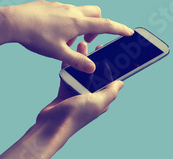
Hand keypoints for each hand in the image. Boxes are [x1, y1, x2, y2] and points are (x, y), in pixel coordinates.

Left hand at [0, 0, 133, 72]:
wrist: (13, 21)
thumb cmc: (36, 37)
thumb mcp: (58, 53)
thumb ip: (77, 61)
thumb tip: (93, 68)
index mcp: (77, 23)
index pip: (106, 24)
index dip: (119, 29)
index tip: (129, 32)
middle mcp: (72, 11)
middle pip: (96, 13)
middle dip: (99, 24)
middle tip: (89, 39)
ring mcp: (61, 6)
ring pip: (79, 12)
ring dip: (80, 25)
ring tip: (66, 40)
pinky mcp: (50, 4)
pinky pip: (65, 11)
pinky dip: (66, 21)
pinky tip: (52, 32)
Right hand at [0, 42, 123, 158]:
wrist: (51, 126)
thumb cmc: (75, 115)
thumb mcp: (98, 102)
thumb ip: (110, 92)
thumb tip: (122, 83)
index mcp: (101, 99)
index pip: (109, 79)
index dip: (110, 66)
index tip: (111, 52)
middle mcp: (91, 96)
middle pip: (95, 74)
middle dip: (96, 59)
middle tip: (96, 45)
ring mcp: (77, 94)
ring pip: (81, 73)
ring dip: (81, 60)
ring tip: (81, 46)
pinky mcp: (65, 93)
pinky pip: (68, 76)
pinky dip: (68, 67)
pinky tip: (68, 55)